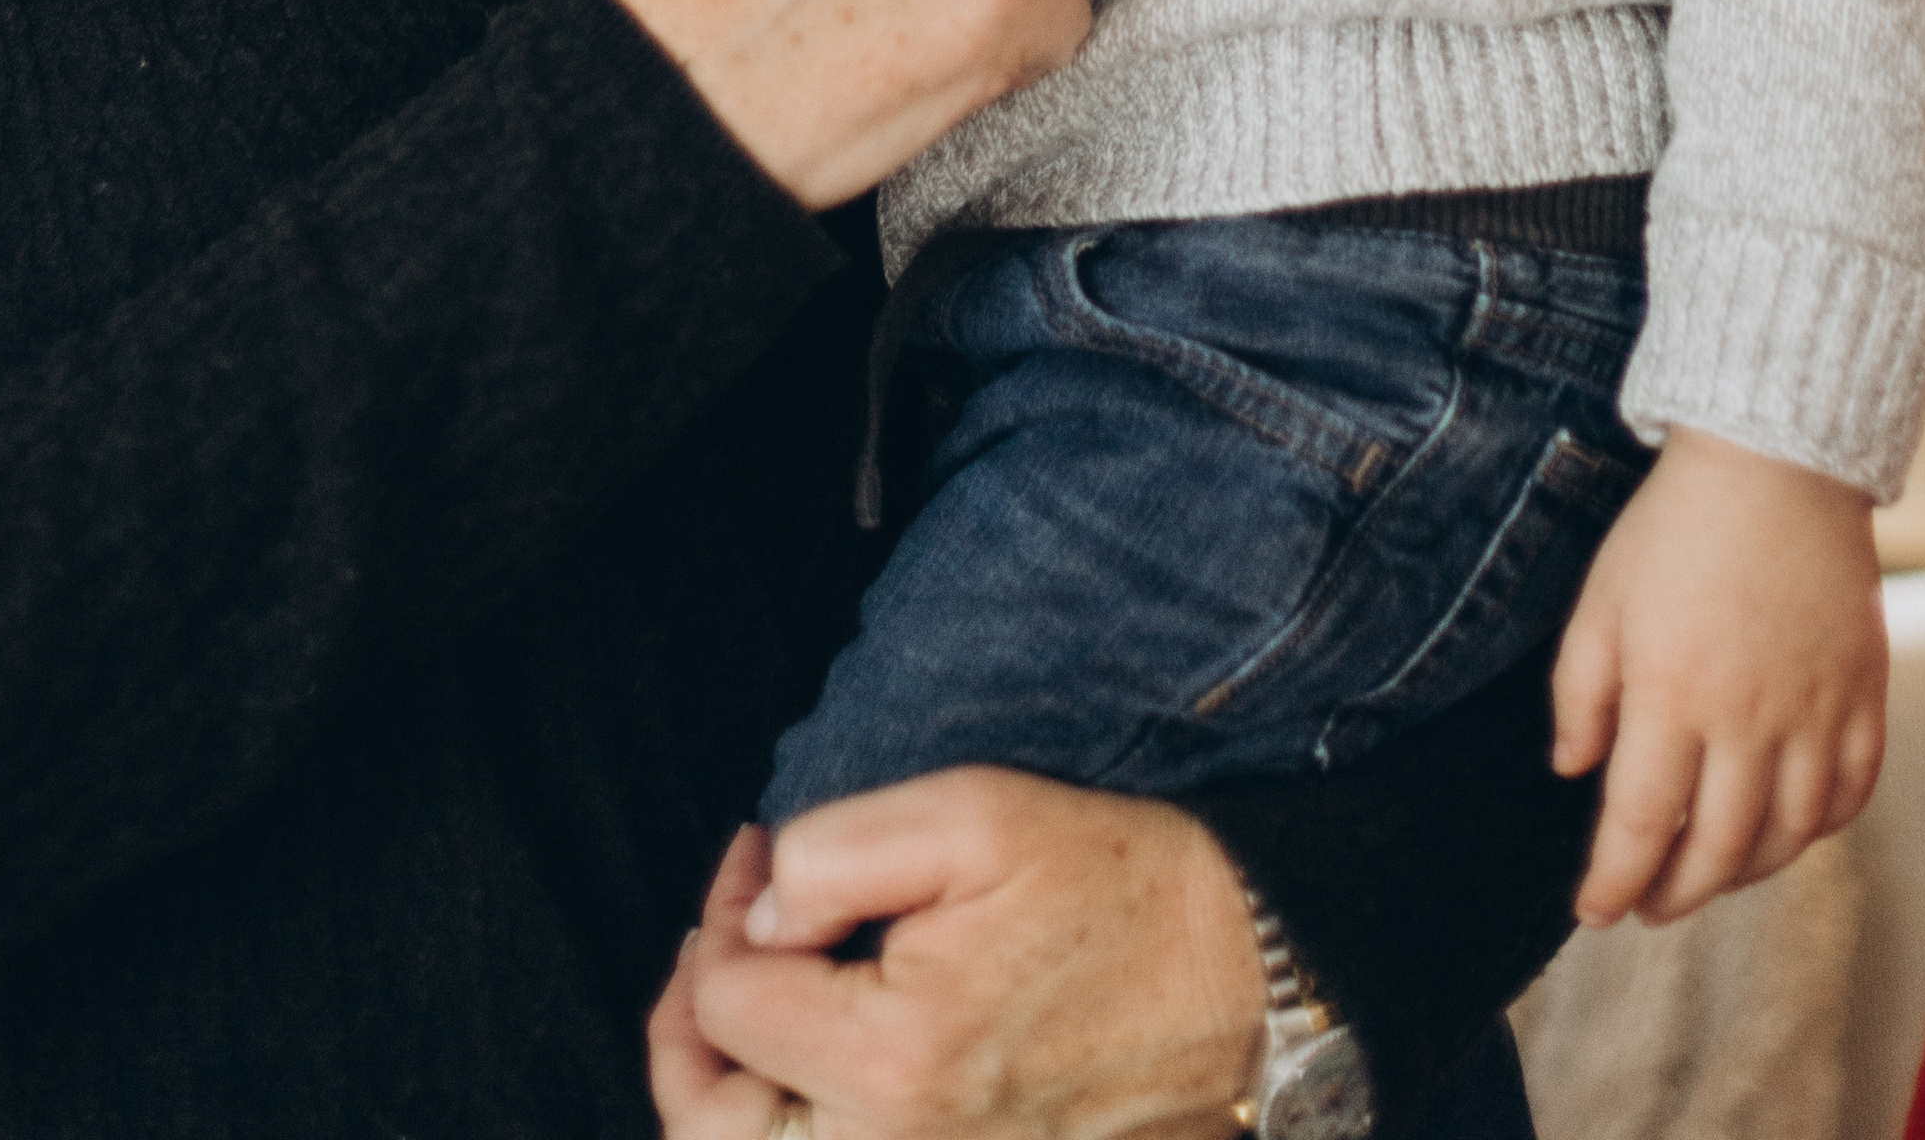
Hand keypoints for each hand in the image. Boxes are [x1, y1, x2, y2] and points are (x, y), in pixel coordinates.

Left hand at [650, 773, 1266, 1139]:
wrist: (1240, 984)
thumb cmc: (1116, 886)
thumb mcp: (977, 815)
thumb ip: (839, 852)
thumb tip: (762, 914)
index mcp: (896, 1061)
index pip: (727, 1006)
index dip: (719, 916)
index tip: (753, 855)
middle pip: (710, 1129)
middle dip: (684, 1032)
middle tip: (708, 948)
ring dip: (724, 1096)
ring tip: (735, 1009)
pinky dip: (789, 1127)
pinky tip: (799, 1068)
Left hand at [1550, 427, 1885, 926]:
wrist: (1775, 462)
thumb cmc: (1673, 529)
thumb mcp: (1600, 602)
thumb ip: (1580, 694)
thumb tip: (1574, 772)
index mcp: (1673, 695)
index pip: (1641, 825)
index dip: (1613, 882)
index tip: (1594, 911)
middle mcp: (1751, 720)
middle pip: (1718, 850)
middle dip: (1676, 894)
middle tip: (1649, 906)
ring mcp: (1817, 712)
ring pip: (1788, 836)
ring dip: (1745, 873)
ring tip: (1709, 874)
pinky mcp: (1865, 696)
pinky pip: (1851, 794)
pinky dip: (1818, 829)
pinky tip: (1786, 828)